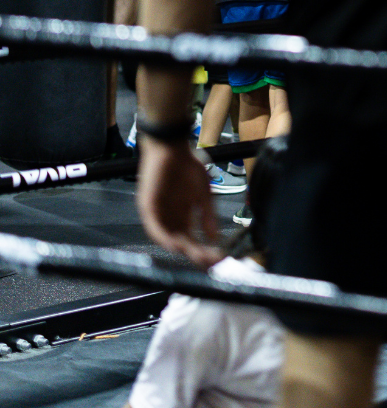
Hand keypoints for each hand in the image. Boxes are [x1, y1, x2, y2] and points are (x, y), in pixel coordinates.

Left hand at [136, 139, 221, 268]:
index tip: (219, 258)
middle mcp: (170, 218)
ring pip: (168, 237)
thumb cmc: (187, 165)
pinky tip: (175, 243)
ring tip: (195, 257)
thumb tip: (215, 237)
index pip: (193, 239)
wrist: (171, 146)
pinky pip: (155, 226)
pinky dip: (164, 236)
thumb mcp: (203, 193)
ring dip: (181, 248)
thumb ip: (208, 215)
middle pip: (182, 241)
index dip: (205, 249)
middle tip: (209, 262)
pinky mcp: (148, 206)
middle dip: (196, 253)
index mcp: (183, 215)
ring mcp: (158, 213)